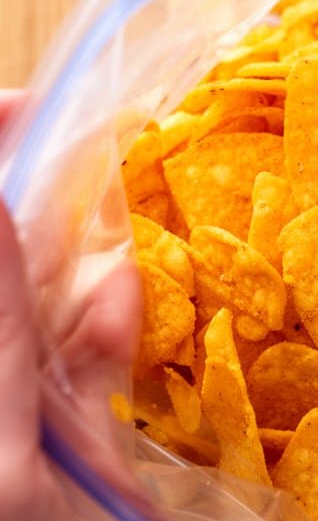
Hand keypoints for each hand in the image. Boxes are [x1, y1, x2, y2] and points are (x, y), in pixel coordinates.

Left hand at [0, 93, 140, 520]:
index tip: (34, 115)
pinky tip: (104, 386)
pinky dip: (98, 347)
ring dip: (89, 306)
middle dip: (59, 251)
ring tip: (101, 371)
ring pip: (43, 286)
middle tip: (96, 295)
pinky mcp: (16, 406)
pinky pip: (66, 338)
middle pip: (8, 244)